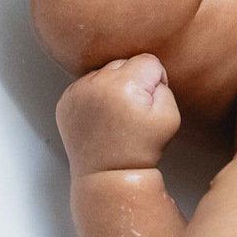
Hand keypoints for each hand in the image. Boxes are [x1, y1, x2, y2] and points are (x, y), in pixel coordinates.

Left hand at [56, 54, 181, 176]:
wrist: (109, 175)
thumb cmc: (140, 149)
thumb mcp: (171, 115)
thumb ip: (164, 84)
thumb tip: (148, 73)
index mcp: (125, 84)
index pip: (148, 61)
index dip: (156, 81)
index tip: (149, 103)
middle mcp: (97, 83)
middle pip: (124, 63)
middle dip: (132, 81)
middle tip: (131, 111)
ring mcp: (78, 91)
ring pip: (104, 72)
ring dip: (112, 87)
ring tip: (115, 114)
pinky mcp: (66, 100)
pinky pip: (86, 84)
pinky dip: (94, 95)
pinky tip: (101, 116)